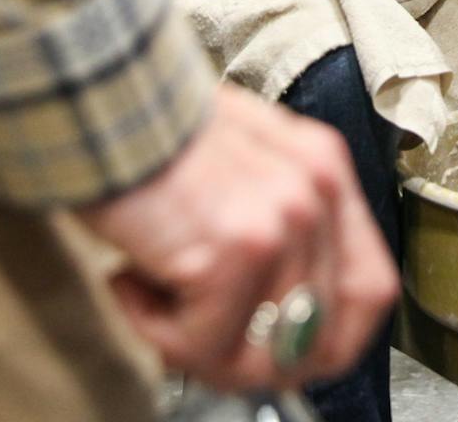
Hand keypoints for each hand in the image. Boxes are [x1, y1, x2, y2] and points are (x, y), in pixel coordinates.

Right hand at [78, 86, 398, 393]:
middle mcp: (314, 191)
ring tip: (148, 293)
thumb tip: (272, 318)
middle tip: (192, 339)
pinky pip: (205, 343)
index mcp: (321, 168)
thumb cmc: (142, 131)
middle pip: (320, 336)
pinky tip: (127, 279)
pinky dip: (154, 329)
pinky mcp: (235, 250)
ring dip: (194, 346)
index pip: (370, 289)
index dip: (330, 340)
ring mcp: (283, 220)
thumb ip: (269, 224)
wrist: (87, 94)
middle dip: (252, 362)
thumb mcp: (233, 162)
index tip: (283, 354)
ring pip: (264, 356)